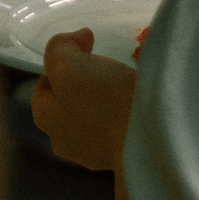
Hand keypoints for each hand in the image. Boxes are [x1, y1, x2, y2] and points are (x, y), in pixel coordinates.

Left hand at [32, 28, 138, 171]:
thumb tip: (78, 39)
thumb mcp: (69, 63)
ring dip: (108, 103)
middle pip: (70, 102)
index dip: (64, 61)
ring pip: (95, 119)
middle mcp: (64, 142)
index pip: (46, 83)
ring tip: (128, 88)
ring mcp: (94, 156)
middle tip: (108, 69)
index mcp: (45, 118)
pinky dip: (126, 119)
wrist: (153, 141)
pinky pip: (120, 132)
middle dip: (85, 85)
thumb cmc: (104, 100)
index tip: (88, 50)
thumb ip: (60, 47)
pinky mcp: (123, 161)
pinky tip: (141, 108)